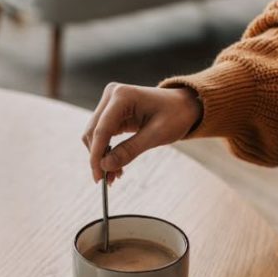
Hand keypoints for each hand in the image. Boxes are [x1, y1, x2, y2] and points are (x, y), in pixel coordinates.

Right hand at [83, 83, 201, 182]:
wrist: (184, 105)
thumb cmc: (176, 115)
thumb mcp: (156, 135)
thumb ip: (130, 150)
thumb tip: (105, 166)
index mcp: (123, 96)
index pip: (102, 129)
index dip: (97, 155)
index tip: (98, 177)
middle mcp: (112, 95)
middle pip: (93, 132)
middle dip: (98, 158)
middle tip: (107, 181)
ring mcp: (110, 103)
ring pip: (94, 135)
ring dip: (101, 156)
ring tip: (114, 175)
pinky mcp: (111, 112)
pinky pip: (102, 135)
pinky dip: (106, 151)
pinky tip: (116, 166)